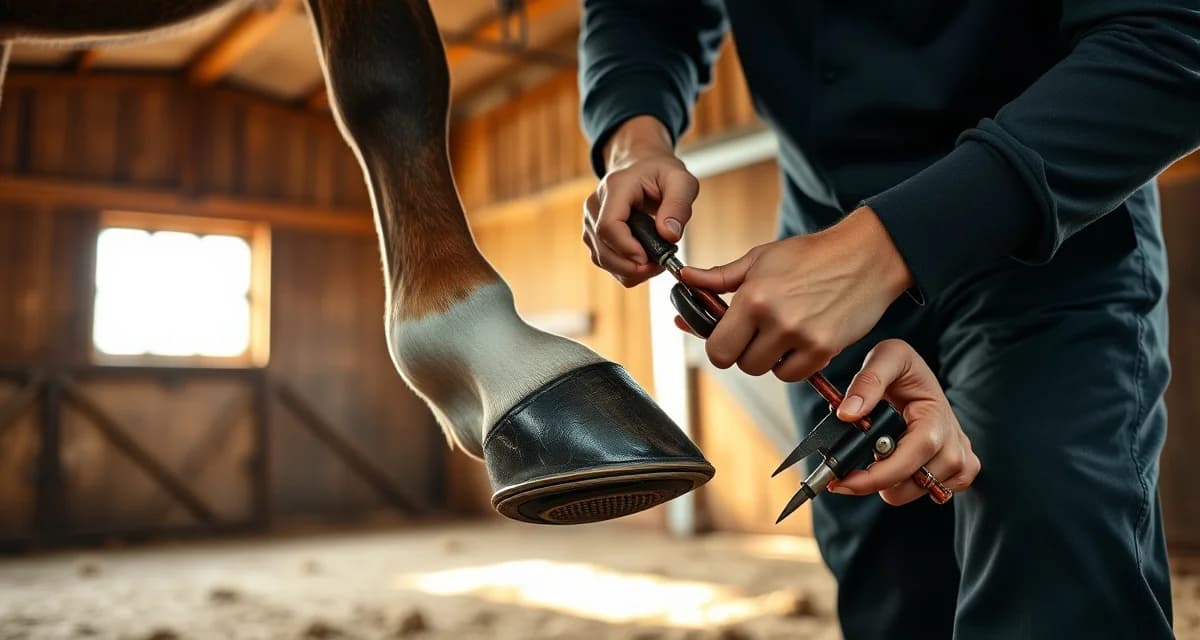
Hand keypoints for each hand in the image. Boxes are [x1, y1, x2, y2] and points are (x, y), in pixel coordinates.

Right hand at [583, 116, 698, 286]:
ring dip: (631, 270)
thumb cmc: (660, 173)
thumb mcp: (681, 181)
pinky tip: (645, 260)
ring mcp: (590, 222)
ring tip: (656, 259)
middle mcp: (595, 206)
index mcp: (614, 188)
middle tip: (661, 264)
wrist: (641, 167)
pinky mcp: (594, 236)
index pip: (608, 226)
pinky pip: (606, 262)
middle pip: (603, 250)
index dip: (628, 249)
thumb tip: (669, 236)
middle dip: (633, 267)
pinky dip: (626, 269)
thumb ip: (679, 205)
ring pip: (603, 260)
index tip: (651, 259)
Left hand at [680, 206, 913, 381]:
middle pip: (740, 363)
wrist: (865, 256)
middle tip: (756, 333)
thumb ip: (719, 277)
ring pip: (767, 370)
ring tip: (782, 331)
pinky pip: (794, 375)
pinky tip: (801, 340)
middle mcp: (775, 319)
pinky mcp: (824, 350)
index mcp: (753, 297)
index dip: (718, 345)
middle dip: (743, 351)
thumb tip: (685, 278)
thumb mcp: (760, 258)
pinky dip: (794, 364)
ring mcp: (801, 337)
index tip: (726, 337)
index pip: (717, 348)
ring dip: (769, 358)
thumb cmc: (811, 255)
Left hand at [829, 339, 979, 504]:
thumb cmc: (904, 366)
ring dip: (893, 483)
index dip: (877, 475)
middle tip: (848, 471)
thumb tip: (848, 414)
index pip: (911, 458)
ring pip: (922, 491)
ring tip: (874, 460)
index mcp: (935, 415)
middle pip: (915, 482)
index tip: (843, 481)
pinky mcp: (960, 467)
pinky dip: (913, 486)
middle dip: (877, 482)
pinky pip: (938, 492)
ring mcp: (960, 455)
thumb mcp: (887, 356)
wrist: (918, 374)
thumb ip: (867, 382)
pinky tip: (898, 468)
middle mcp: (953, 440)